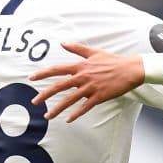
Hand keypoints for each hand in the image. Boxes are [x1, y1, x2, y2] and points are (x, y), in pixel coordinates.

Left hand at [29, 42, 144, 120]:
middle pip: (59, 86)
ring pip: (70, 99)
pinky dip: (76, 114)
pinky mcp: (99, 96)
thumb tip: (62, 43)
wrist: (130, 69)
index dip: (43, 73)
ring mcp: (91, 87)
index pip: (57, 69)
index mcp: (80, 66)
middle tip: (34, 102)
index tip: (31, 77)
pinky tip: (68, 120)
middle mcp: (83, 77)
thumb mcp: (94, 52)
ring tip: (47, 116)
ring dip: (57, 109)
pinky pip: (84, 107)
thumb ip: (77, 48)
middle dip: (45, 94)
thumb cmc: (113, 61)